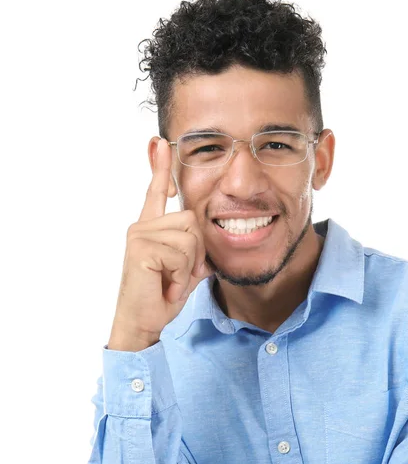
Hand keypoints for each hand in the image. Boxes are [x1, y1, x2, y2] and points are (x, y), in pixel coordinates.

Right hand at [108, 138, 212, 350]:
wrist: (144, 321)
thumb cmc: (162, 294)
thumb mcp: (186, 268)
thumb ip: (196, 249)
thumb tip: (211, 236)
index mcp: (152, 226)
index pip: (157, 191)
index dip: (161, 167)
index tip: (160, 142)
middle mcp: (143, 225)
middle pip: (193, 219)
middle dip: (196, 252)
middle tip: (178, 274)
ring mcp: (140, 234)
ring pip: (191, 236)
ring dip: (189, 266)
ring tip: (171, 280)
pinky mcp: (142, 248)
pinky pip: (182, 254)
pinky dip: (182, 276)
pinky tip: (166, 285)